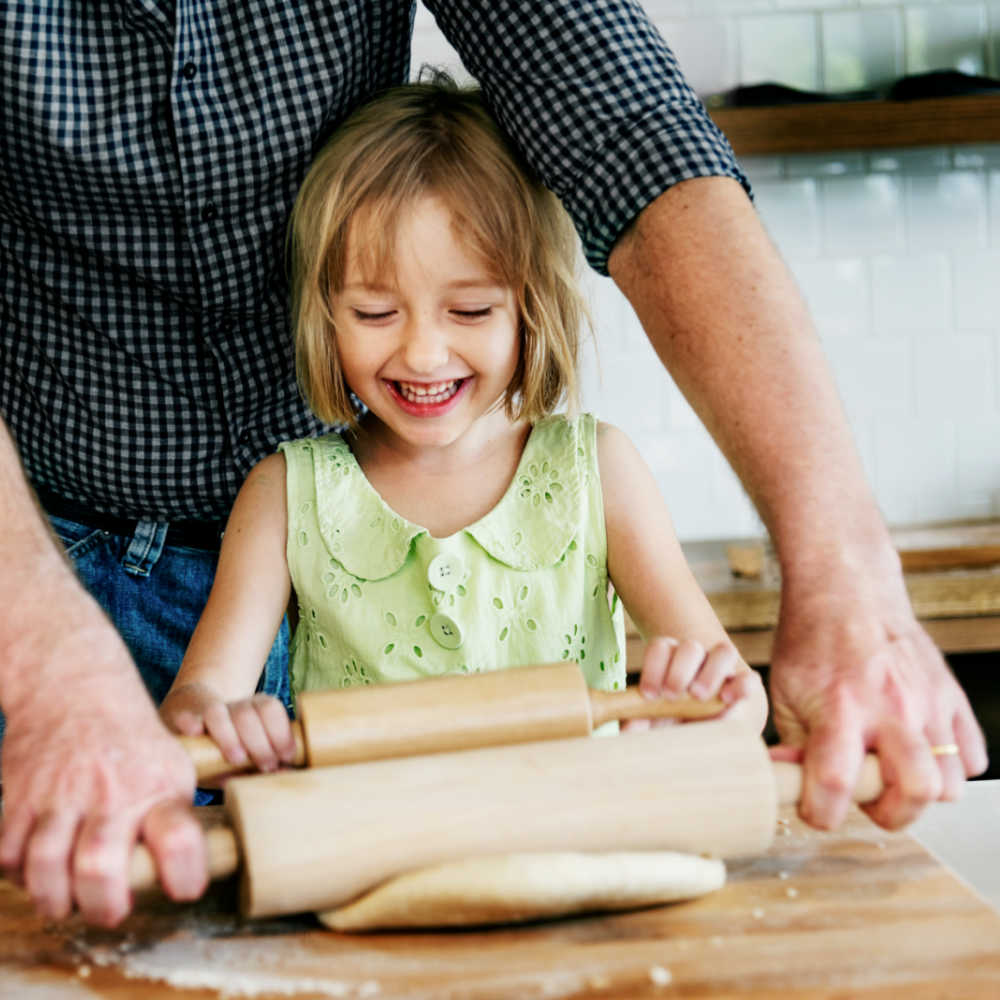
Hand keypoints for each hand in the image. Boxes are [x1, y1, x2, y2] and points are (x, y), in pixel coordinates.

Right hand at [0, 625, 205, 927]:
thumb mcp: (171, 766)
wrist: (78, 686)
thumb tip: (184, 869)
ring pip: (46, 867)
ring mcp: (61, 796)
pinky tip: (37, 871)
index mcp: (157, 787)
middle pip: (99, 866)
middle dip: (104, 906)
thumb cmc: (133, 739)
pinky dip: (19, 874)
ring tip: (68, 900)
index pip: (179, 837)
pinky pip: (8, 853)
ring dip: (54, 898)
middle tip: (111, 911)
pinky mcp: (21, 796)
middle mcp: (111, 794)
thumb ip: (173, 815)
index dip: (185, 873)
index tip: (185, 890)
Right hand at [161, 684, 295, 774]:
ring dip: (229, 736)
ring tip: (237, 758)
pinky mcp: (181, 715)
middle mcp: (230, 706)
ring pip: (218, 713)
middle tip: (266, 765)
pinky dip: (192, 722)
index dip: (281, 731)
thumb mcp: (246, 756)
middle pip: (248, 713)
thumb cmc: (223, 748)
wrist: (188, 717)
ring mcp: (204, 710)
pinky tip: (196, 732)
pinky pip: (187, 716)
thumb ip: (261, 766)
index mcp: (252, 709)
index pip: (270, 708)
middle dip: (260, 741)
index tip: (286, 756)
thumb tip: (285, 775)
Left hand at [623, 636, 767, 731]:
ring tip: (698, 696)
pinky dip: (741, 686)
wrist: (711, 724)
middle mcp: (699, 657)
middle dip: (680, 670)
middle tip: (672, 696)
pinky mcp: (746, 683)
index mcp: (672, 658)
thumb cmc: (676, 716)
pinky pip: (749, 677)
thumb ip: (640, 722)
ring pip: (724, 652)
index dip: (653, 666)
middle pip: (690, 647)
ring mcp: (724, 667)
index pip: (661, 647)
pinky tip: (727, 699)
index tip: (648, 694)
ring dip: (710, 673)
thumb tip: (627, 729)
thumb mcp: (657, 719)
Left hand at [769, 571, 987, 831]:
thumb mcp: (784, 689)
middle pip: (913, 793)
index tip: (815, 810)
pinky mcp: (951, 697)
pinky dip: (950, 767)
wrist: (847, 590)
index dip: (821, 813)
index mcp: (839, 707)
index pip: (835, 783)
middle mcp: (890, 708)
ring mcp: (927, 703)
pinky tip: (918, 750)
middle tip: (865, 797)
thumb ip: (793, 742)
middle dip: (887, 813)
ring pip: (949, 783)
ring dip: (920, 792)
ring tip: (891, 772)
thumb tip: (791, 782)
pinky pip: (971, 757)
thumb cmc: (811, 638)